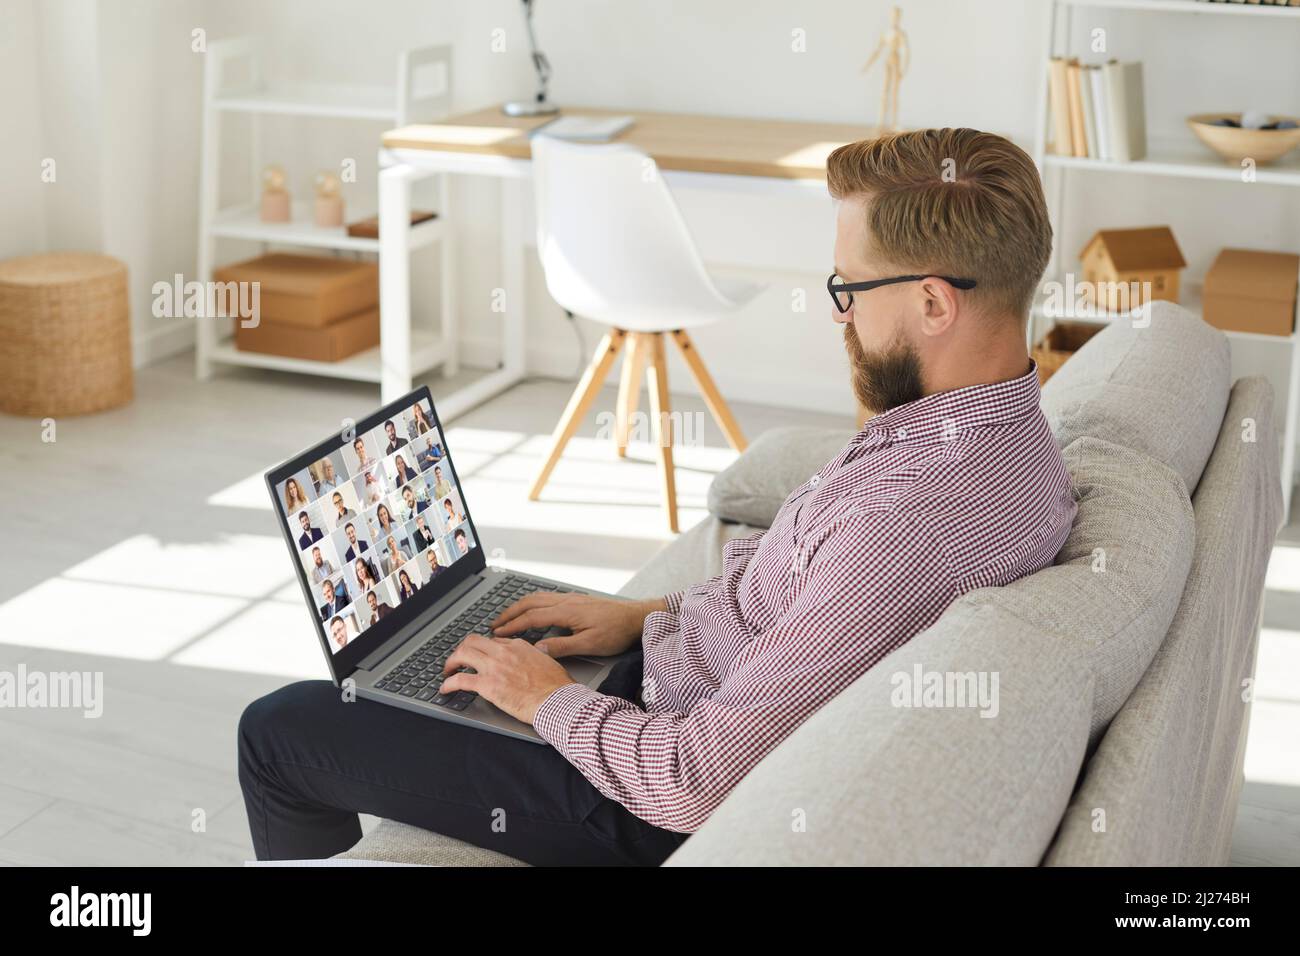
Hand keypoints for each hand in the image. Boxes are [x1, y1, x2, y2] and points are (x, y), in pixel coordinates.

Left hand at [440, 634, 574, 724]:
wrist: (556, 700)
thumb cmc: (556, 686)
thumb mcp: (548, 661)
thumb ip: (537, 655)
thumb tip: (539, 654)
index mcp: (518, 646)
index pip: (492, 641)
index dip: (482, 649)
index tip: (479, 655)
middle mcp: (503, 653)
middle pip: (473, 641)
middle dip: (462, 649)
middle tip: (458, 659)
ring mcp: (494, 668)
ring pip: (462, 654)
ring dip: (451, 662)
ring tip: (447, 671)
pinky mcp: (487, 685)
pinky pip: (460, 680)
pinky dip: (448, 684)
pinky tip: (445, 689)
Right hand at [491, 593, 664, 657]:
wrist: (637, 617)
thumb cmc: (617, 632)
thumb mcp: (590, 644)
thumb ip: (563, 646)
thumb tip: (538, 649)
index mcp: (566, 612)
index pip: (532, 617)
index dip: (512, 626)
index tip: (497, 633)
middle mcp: (566, 601)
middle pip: (530, 603)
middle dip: (510, 613)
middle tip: (494, 624)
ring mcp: (571, 598)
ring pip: (538, 598)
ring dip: (520, 606)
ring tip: (507, 617)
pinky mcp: (577, 600)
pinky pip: (547, 598)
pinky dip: (532, 603)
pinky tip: (532, 610)